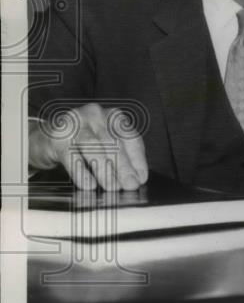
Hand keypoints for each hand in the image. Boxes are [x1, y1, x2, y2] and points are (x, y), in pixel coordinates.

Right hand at [29, 103, 148, 190]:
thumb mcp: (105, 143)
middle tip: (129, 185)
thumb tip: (136, 178)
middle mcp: (96, 115)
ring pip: (94, 147)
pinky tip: (89, 185)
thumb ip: (121, 155)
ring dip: (105, 170)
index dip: (137, 159)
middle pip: (114, 142)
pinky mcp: (57, 137)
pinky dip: (81, 172)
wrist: (44, 138)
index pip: (130, 138)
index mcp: (113, 116)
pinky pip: (71, 156)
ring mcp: (76, 123)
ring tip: (112, 187)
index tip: (140, 178)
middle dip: (123, 166)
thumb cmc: (81, 142)